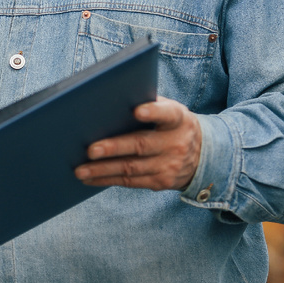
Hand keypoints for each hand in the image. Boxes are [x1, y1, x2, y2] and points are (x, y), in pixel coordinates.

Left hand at [74, 96, 201, 189]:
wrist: (203, 155)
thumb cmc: (171, 124)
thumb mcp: (169, 110)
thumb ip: (148, 104)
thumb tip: (108, 100)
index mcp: (177, 119)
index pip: (167, 113)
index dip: (153, 112)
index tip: (136, 111)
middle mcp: (175, 143)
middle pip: (141, 145)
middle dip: (114, 148)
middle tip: (90, 150)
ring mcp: (169, 165)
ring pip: (132, 168)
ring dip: (103, 170)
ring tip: (80, 170)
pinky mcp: (161, 182)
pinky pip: (131, 182)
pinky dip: (107, 180)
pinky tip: (90, 179)